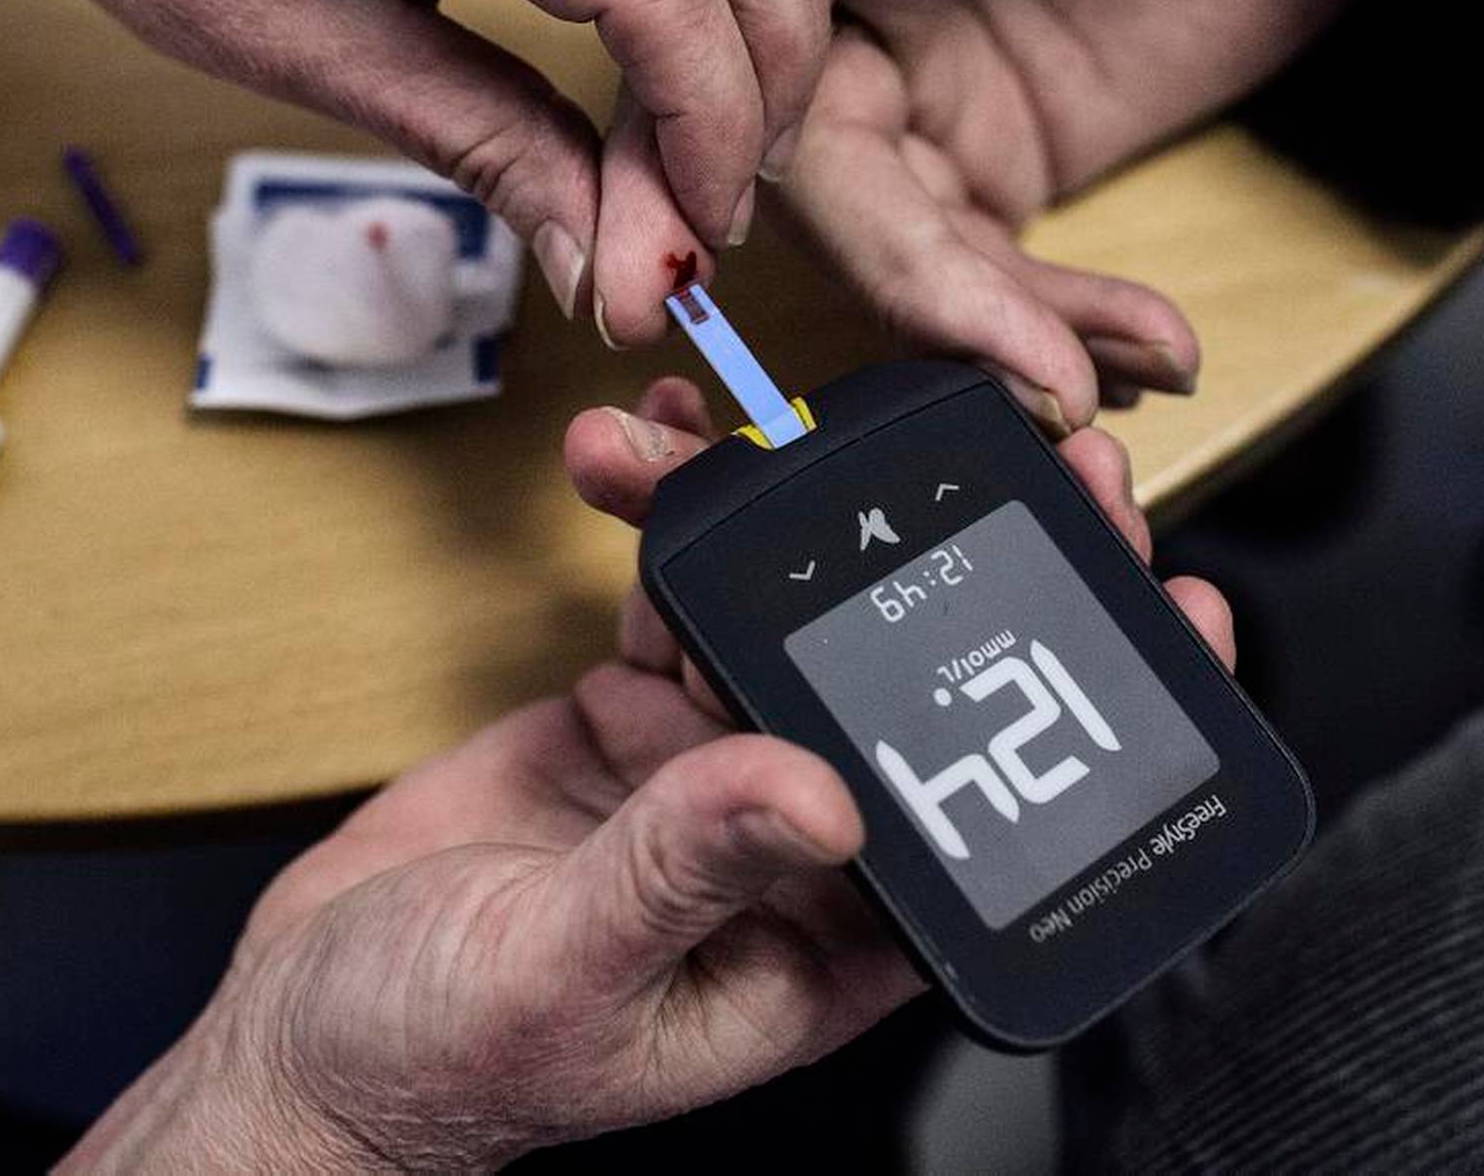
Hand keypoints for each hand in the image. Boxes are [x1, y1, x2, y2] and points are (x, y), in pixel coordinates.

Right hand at [64, 378, 1233, 1171]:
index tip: (1179, 600)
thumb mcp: (573, 972)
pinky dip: (668, 515)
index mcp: (834, 938)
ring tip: (764, 420)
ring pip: (802, 614)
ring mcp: (721, 766)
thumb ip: (689, 872)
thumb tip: (818, 793)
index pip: (1005, 820)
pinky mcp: (637, 712)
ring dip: (789, 512)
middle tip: (1033, 443)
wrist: (304, 1034)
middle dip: (975, 562)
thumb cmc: (444, 1062)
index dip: (1100, 717)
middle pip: (926, 684)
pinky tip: (641, 448)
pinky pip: (686, 592)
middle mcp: (802, 843)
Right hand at [788, 0, 1385, 427]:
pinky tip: (1153, 350)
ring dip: (990, 336)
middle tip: (1031, 375)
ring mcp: (915, 77)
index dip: (758, 144)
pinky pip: (984, 270)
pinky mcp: (992, 147)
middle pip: (800, 168)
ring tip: (1111, 380)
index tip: (833, 241)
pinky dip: (1055, 329)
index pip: (744, 12)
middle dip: (909, 293)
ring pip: (891, 245)